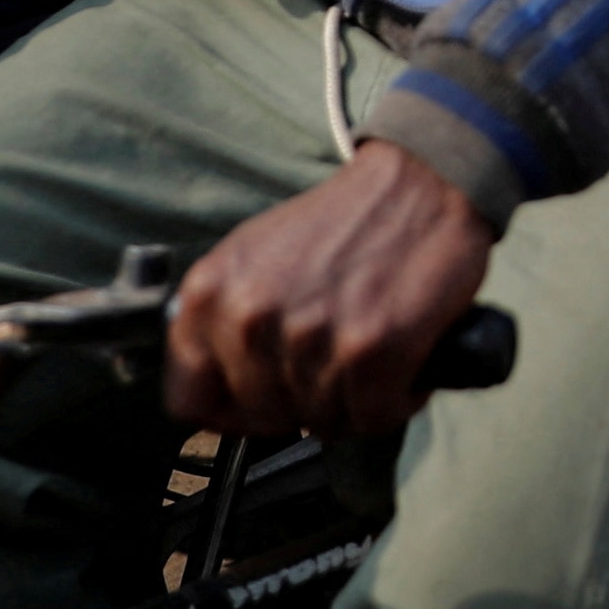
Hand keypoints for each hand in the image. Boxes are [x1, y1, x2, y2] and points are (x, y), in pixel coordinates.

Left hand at [162, 138, 496, 434]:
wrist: (420, 185)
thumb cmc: (342, 224)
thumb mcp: (251, 257)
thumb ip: (224, 320)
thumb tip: (219, 393)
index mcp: (210, 292)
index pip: (189, 402)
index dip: (230, 411)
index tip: (260, 401)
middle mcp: (250, 317)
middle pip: (263, 419)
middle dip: (301, 403)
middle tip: (332, 364)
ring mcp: (309, 336)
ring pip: (322, 423)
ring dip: (353, 401)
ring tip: (368, 350)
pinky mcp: (370, 351)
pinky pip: (374, 419)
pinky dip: (395, 400)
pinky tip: (401, 362)